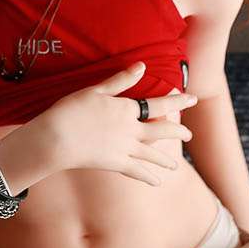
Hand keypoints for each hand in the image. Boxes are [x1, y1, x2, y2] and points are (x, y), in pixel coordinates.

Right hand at [42, 61, 196, 184]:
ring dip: (165, 159)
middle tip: (189, 134)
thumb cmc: (71, 110)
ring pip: (152, 154)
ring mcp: (125, 149)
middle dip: (177, 132)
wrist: (56, 138)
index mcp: (127, 109)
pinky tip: (158, 182)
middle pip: (161, 131)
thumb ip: (121, 80)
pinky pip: (137, 171)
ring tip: (175, 165)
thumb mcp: (96, 90)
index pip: (158, 104)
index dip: (177, 101)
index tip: (192, 98)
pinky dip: (148, 177)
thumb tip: (142, 65)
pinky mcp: (115, 164)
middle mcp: (131, 130)